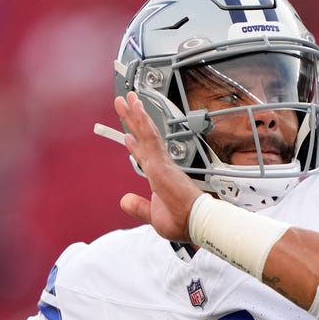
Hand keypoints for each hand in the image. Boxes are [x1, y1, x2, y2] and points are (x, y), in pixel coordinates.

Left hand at [115, 92, 203, 241]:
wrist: (196, 221)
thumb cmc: (182, 222)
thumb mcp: (153, 216)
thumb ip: (138, 206)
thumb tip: (124, 200)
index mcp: (160, 177)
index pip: (144, 155)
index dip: (135, 143)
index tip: (127, 134)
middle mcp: (161, 166)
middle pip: (143, 137)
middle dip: (132, 119)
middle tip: (123, 102)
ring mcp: (161, 161)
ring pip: (146, 132)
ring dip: (135, 114)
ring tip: (126, 97)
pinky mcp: (162, 161)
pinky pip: (150, 137)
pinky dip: (142, 121)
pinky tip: (136, 109)